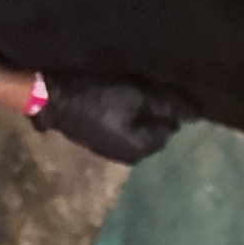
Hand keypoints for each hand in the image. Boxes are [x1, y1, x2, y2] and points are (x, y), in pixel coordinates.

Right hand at [33, 73, 196, 163]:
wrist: (48, 96)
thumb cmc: (95, 96)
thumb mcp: (137, 96)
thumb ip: (168, 105)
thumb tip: (195, 113)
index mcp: (141, 150)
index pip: (170, 129)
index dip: (169, 108)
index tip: (161, 89)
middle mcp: (128, 157)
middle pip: (153, 130)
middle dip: (153, 111)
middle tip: (146, 87)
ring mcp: (109, 150)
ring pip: (135, 128)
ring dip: (136, 111)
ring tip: (130, 89)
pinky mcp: (95, 139)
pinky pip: (118, 126)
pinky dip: (120, 114)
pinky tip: (112, 97)